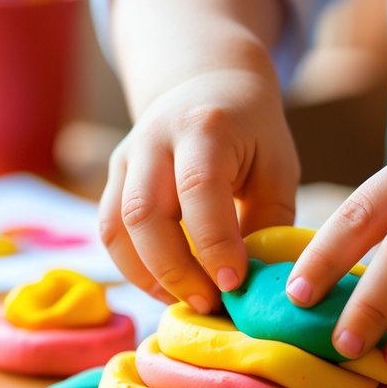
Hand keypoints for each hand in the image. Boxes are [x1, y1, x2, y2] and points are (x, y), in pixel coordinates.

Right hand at [99, 66, 299, 311]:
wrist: (207, 84)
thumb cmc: (251, 133)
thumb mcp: (276, 168)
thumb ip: (268, 223)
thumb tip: (255, 285)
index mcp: (204, 126)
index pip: (199, 189)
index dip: (214, 243)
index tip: (234, 283)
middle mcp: (154, 139)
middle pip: (144, 212)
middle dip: (175, 269)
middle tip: (210, 303)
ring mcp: (126, 158)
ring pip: (116, 227)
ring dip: (148, 275)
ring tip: (187, 300)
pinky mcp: (113, 179)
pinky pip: (110, 232)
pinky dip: (134, 268)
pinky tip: (166, 286)